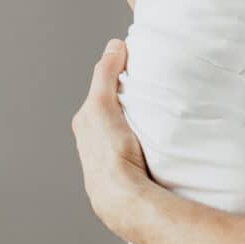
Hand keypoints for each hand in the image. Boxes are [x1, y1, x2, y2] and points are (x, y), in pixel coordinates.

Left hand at [71, 39, 152, 241]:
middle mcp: (93, 143)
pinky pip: (138, 150)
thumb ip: (105, 73)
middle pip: (114, 112)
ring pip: (126, 132)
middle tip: (153, 93)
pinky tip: (159, 143)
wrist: (124, 198)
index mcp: (85, 123)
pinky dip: (147, 143)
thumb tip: (114, 45)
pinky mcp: (128, 175)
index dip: (117, 78)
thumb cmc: (110, 153)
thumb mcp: (102, 104)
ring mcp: (111, 160)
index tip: (138, 69)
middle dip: (129, 102)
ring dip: (140, 125)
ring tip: (159, 118)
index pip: (101, 92)